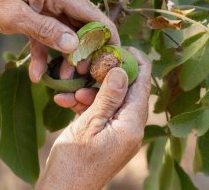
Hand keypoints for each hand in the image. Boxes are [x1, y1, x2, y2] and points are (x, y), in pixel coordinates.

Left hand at [0, 0, 119, 107]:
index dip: (108, 38)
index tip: (114, 61)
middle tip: (81, 76)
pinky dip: (45, 54)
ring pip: (67, 35)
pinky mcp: (39, 15)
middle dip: (83, 53)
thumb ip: (47, 31)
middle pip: (83, 27)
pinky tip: (37, 74)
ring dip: (64, 57)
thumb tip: (75, 47)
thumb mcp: (15, 17)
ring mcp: (49, 5)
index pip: (94, 15)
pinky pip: (49, 37)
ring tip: (60, 78)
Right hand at [37, 48, 150, 189]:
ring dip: (90, 93)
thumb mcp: (89, 124)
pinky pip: (102, 113)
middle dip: (105, 76)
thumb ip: (108, 97)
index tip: (120, 46)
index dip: (135, 61)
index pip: (142, 83)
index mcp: (132, 124)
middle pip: (126, 90)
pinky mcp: (108, 136)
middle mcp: (131, 127)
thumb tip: (122, 70)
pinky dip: (86, 106)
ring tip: (69, 92)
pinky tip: (66, 102)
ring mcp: (120, 132)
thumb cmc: (74, 162)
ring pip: (110, 100)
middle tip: (88, 66)